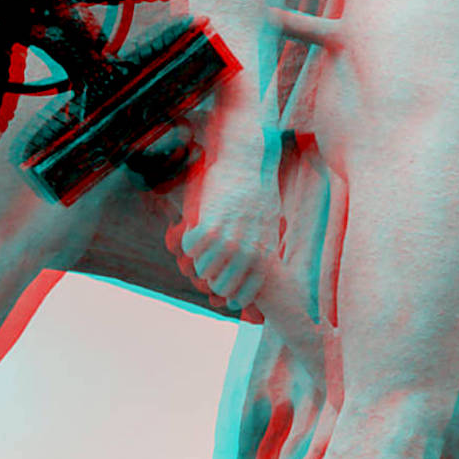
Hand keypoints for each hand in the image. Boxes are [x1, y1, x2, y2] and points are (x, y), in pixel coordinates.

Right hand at [175, 121, 280, 314]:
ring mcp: (227, 240)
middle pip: (220, 285)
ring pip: (202, 269)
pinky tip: (192, 231)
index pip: (244, 293)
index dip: (232, 296)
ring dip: (198, 260)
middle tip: (208, 266)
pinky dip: (188, 241)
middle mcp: (246, 252)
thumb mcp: (271, 223)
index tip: (226, 292)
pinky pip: (190, 248)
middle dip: (212, 279)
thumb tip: (263, 266)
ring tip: (200, 249)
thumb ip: (265, 248)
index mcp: (263, 254)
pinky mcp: (208, 226)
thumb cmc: (259, 191)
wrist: (247, 163)